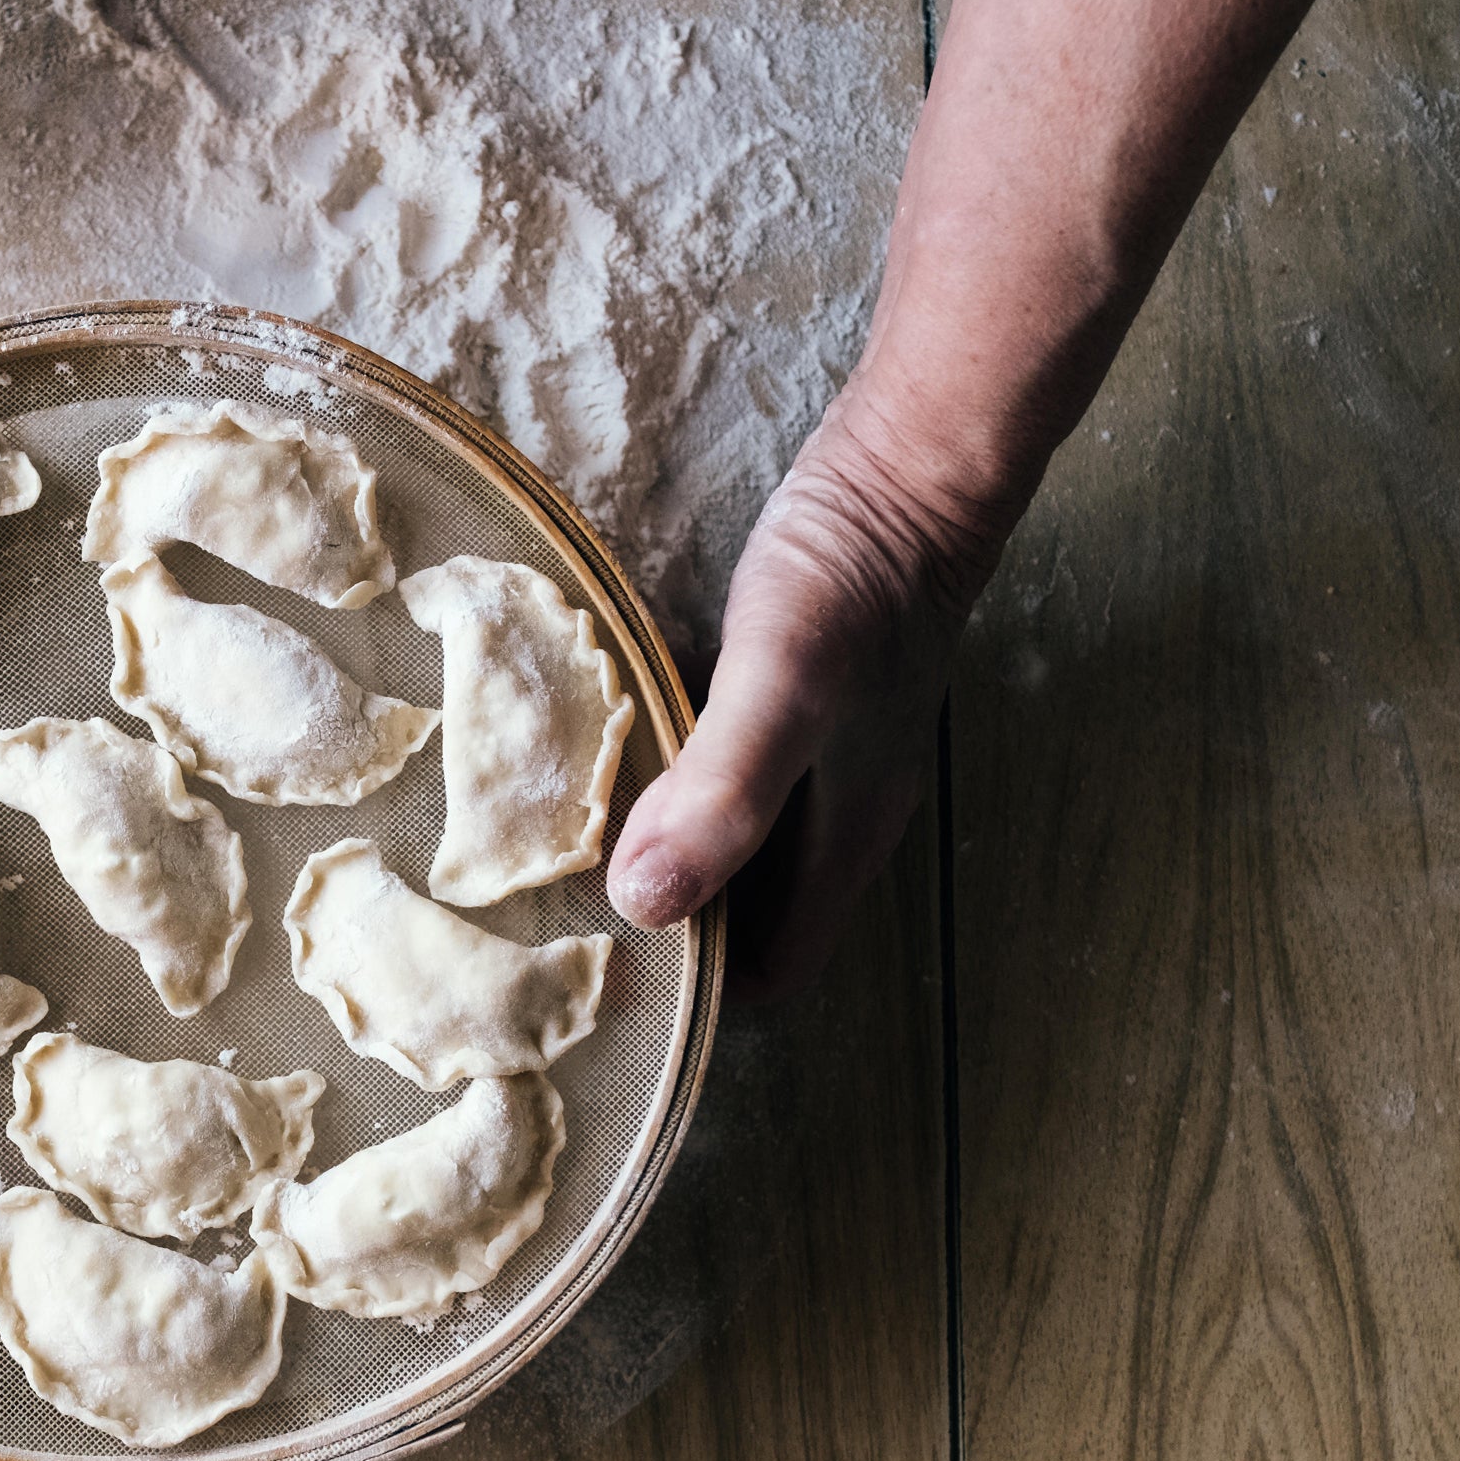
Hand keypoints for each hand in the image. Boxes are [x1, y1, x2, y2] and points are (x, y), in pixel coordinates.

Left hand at [605, 385, 1017, 1002]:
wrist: (907, 466)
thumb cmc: (855, 577)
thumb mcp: (783, 682)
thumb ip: (723, 791)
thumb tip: (645, 905)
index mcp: (840, 842)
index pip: (772, 972)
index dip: (700, 993)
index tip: (605, 976)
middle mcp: (830, 816)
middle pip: (747, 919)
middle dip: (665, 932)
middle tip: (552, 918)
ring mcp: (814, 760)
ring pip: (731, 848)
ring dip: (660, 855)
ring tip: (556, 849)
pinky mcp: (786, 702)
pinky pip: (717, 775)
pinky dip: (664, 784)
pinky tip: (601, 758)